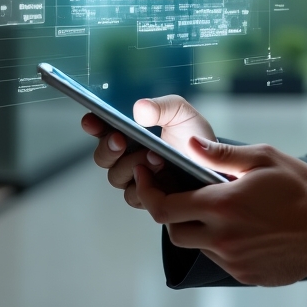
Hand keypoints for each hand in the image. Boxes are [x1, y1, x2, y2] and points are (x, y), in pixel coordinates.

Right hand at [80, 95, 216, 207]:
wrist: (215, 164)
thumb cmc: (194, 137)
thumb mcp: (182, 114)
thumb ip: (162, 107)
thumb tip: (139, 108)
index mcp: (131, 134)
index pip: (103, 129)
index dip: (94, 125)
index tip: (91, 119)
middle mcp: (128, 157)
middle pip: (103, 157)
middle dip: (108, 147)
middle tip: (120, 139)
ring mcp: (136, 179)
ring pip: (116, 177)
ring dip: (132, 165)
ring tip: (154, 156)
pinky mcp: (148, 199)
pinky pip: (134, 196)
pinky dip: (144, 185)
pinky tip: (159, 174)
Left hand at [134, 137, 306, 285]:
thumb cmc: (301, 189)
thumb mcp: (264, 158)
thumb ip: (222, 155)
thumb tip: (190, 145)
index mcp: (222, 206)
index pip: (165, 206)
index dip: (149, 191)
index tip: (145, 176)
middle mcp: (222, 237)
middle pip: (174, 231)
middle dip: (169, 212)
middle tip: (179, 193)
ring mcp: (233, 260)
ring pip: (198, 245)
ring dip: (198, 227)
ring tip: (219, 208)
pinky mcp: (245, 275)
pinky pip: (220, 259)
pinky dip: (221, 242)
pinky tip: (242, 227)